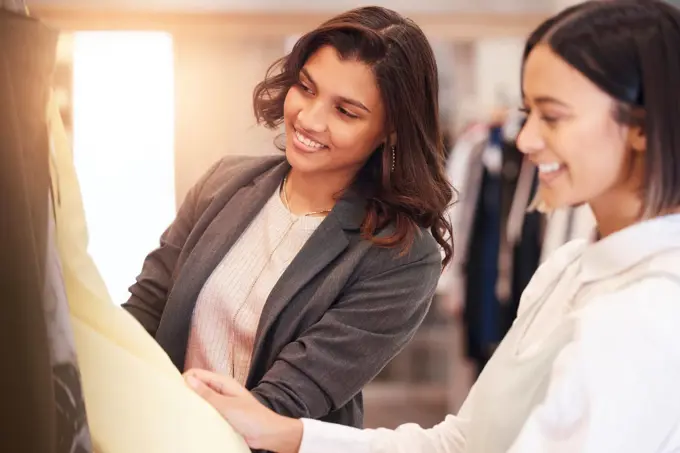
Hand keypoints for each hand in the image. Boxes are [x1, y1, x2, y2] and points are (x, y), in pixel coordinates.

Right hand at [183, 369, 302, 452]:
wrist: (267, 434)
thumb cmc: (251, 417)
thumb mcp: (226, 405)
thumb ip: (207, 394)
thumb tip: (188, 379)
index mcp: (222, 381)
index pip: (196, 374)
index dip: (184, 380)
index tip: (172, 391)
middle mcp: (220, 389)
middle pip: (197, 386)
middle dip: (186, 392)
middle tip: (174, 403)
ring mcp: (221, 402)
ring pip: (200, 399)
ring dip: (192, 404)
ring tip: (180, 412)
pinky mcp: (222, 414)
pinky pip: (206, 411)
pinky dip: (199, 414)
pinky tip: (191, 420)